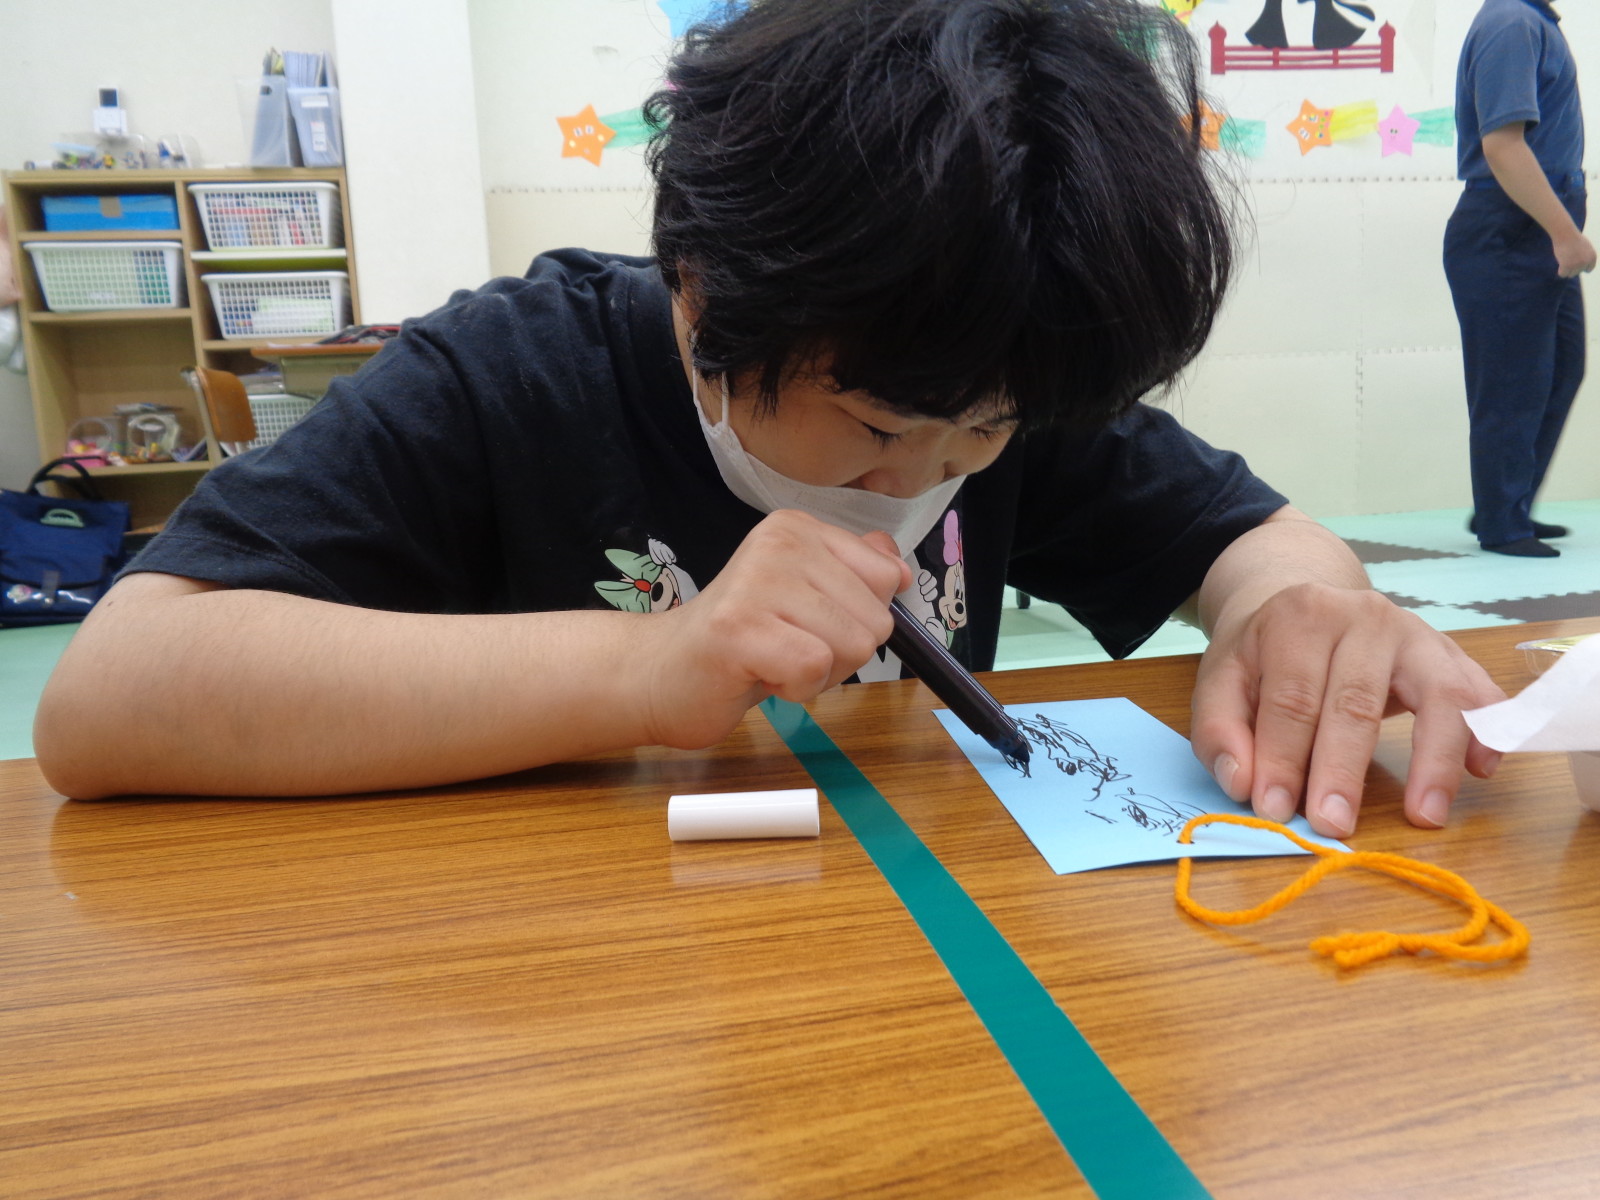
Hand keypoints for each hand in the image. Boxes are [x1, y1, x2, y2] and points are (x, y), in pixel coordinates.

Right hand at [639, 510, 910, 749]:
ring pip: (852, 645)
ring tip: (771, 661)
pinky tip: (760, 675)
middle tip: (786, 649)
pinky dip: (796, 689)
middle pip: (875, 619)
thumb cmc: (742, 641)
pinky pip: (814, 668)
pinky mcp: (739, 628)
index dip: (860, 619)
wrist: (661, 672)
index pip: (885, 577)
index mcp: (798, 528)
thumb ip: (852, 574)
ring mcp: (757, 581)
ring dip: (818, 674)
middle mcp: (779, 542)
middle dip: (840, 653)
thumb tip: (899, 567)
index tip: (811, 625)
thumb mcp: (805, 597)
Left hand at [1189, 583, 1505, 837]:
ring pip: (1437, 694)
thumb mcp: (1222, 679)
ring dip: (1434, 759)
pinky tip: (1482, 771)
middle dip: (1342, 770)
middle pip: (1355, 701)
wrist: (1307, 606)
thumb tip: (1241, 785)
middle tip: (1334, 825)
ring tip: (1425, 814)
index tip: (1275, 810)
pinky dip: (1487, 731)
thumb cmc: (1264, 655)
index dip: (1282, 758)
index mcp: (1299, 618)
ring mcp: (1414, 632)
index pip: (1291, 698)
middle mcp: (1362, 616)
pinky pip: (1480, 691)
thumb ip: (1220, 731)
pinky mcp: (1449, 653)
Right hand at [1554, 231, 1596, 277]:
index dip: (1581, 267)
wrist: (1565, 234)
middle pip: (1578, 272)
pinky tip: (1560, 264)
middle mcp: (1586, 262)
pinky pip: (1563, 274)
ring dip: (1566, 269)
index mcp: (1592, 257)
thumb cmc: (1573, 238)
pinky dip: (1560, 271)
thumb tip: (1585, 267)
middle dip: (1572, 267)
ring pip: (1570, 275)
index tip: (1575, 263)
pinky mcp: (1567, 266)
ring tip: (1564, 259)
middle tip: (1568, 258)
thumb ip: (1586, 257)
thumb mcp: (1585, 248)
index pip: (1589, 269)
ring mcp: (1577, 264)